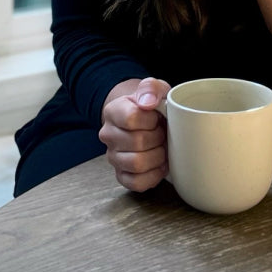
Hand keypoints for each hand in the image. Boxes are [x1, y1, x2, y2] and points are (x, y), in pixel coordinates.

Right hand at [98, 76, 170, 191]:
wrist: (147, 119)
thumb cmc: (151, 105)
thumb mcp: (154, 88)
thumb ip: (151, 88)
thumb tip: (147, 102)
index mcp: (113, 111)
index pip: (132, 118)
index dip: (151, 120)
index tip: (157, 117)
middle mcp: (108, 135)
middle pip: (137, 142)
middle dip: (158, 138)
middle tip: (162, 133)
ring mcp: (113, 157)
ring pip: (137, 164)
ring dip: (157, 156)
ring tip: (161, 147)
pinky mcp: (121, 175)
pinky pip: (137, 183)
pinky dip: (154, 175)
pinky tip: (159, 164)